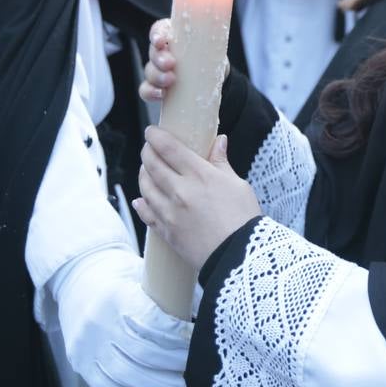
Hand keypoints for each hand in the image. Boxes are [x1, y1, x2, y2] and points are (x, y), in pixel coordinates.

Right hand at [52, 246, 191, 386]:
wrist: (77, 276)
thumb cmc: (120, 275)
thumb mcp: (145, 272)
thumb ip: (172, 291)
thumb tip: (208, 308)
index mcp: (118, 295)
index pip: (153, 322)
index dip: (178, 335)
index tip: (195, 338)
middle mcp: (100, 321)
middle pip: (141, 352)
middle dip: (172, 363)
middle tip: (190, 366)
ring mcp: (87, 344)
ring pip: (124, 373)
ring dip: (156, 385)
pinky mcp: (80, 361)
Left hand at [134, 129, 261, 271]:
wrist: (239, 255)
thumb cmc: (244, 218)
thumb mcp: (238, 184)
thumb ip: (222, 162)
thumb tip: (219, 141)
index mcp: (200, 175)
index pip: (169, 149)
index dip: (156, 137)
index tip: (152, 131)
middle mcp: (180, 191)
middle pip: (152, 166)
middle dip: (147, 152)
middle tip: (148, 148)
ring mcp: (170, 212)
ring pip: (145, 188)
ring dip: (143, 175)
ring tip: (146, 170)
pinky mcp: (167, 232)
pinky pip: (147, 214)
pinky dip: (142, 204)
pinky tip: (141, 199)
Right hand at [138, 18, 227, 103]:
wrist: (215, 80)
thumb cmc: (212, 57)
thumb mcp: (214, 48)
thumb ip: (213, 45)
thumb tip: (220, 49)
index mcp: (174, 35)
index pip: (159, 30)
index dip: (156, 35)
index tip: (161, 41)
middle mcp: (163, 50)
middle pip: (153, 51)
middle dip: (159, 58)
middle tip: (171, 64)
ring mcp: (158, 69)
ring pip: (149, 70)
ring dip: (157, 76)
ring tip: (170, 81)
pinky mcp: (158, 86)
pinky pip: (146, 89)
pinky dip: (151, 92)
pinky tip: (161, 94)